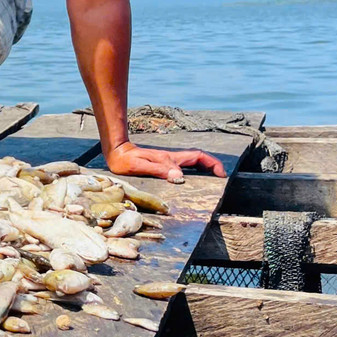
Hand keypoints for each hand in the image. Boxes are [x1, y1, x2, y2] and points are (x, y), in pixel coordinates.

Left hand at [106, 141, 226, 182]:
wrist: (116, 153)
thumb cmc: (125, 160)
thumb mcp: (140, 165)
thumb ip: (159, 169)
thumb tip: (179, 175)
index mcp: (169, 158)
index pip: (197, 156)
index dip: (211, 163)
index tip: (221, 173)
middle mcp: (171, 159)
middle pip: (198, 159)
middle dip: (212, 167)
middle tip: (221, 179)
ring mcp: (168, 161)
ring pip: (191, 164)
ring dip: (204, 170)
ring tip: (211, 183)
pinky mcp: (162, 165)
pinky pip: (182, 168)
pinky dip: (192, 173)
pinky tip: (191, 183)